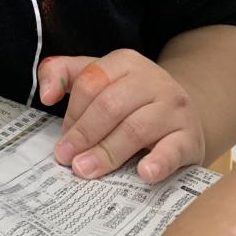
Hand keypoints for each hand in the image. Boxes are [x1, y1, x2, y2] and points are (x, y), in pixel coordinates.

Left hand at [38, 49, 204, 182]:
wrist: (182, 112)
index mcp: (125, 62)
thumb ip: (61, 73)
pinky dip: (158, 162)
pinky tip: (144, 173)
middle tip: (67, 158)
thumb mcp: (96, 76)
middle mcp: (152, 80)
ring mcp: (174, 107)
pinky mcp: (190, 136)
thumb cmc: (129, 97)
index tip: (63, 140)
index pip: (90, 83)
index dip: (72, 113)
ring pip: (136, 128)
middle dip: (84, 134)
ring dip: (108, 152)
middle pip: (110, 105)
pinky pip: (174, 148)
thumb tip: (45, 94)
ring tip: (87, 170)